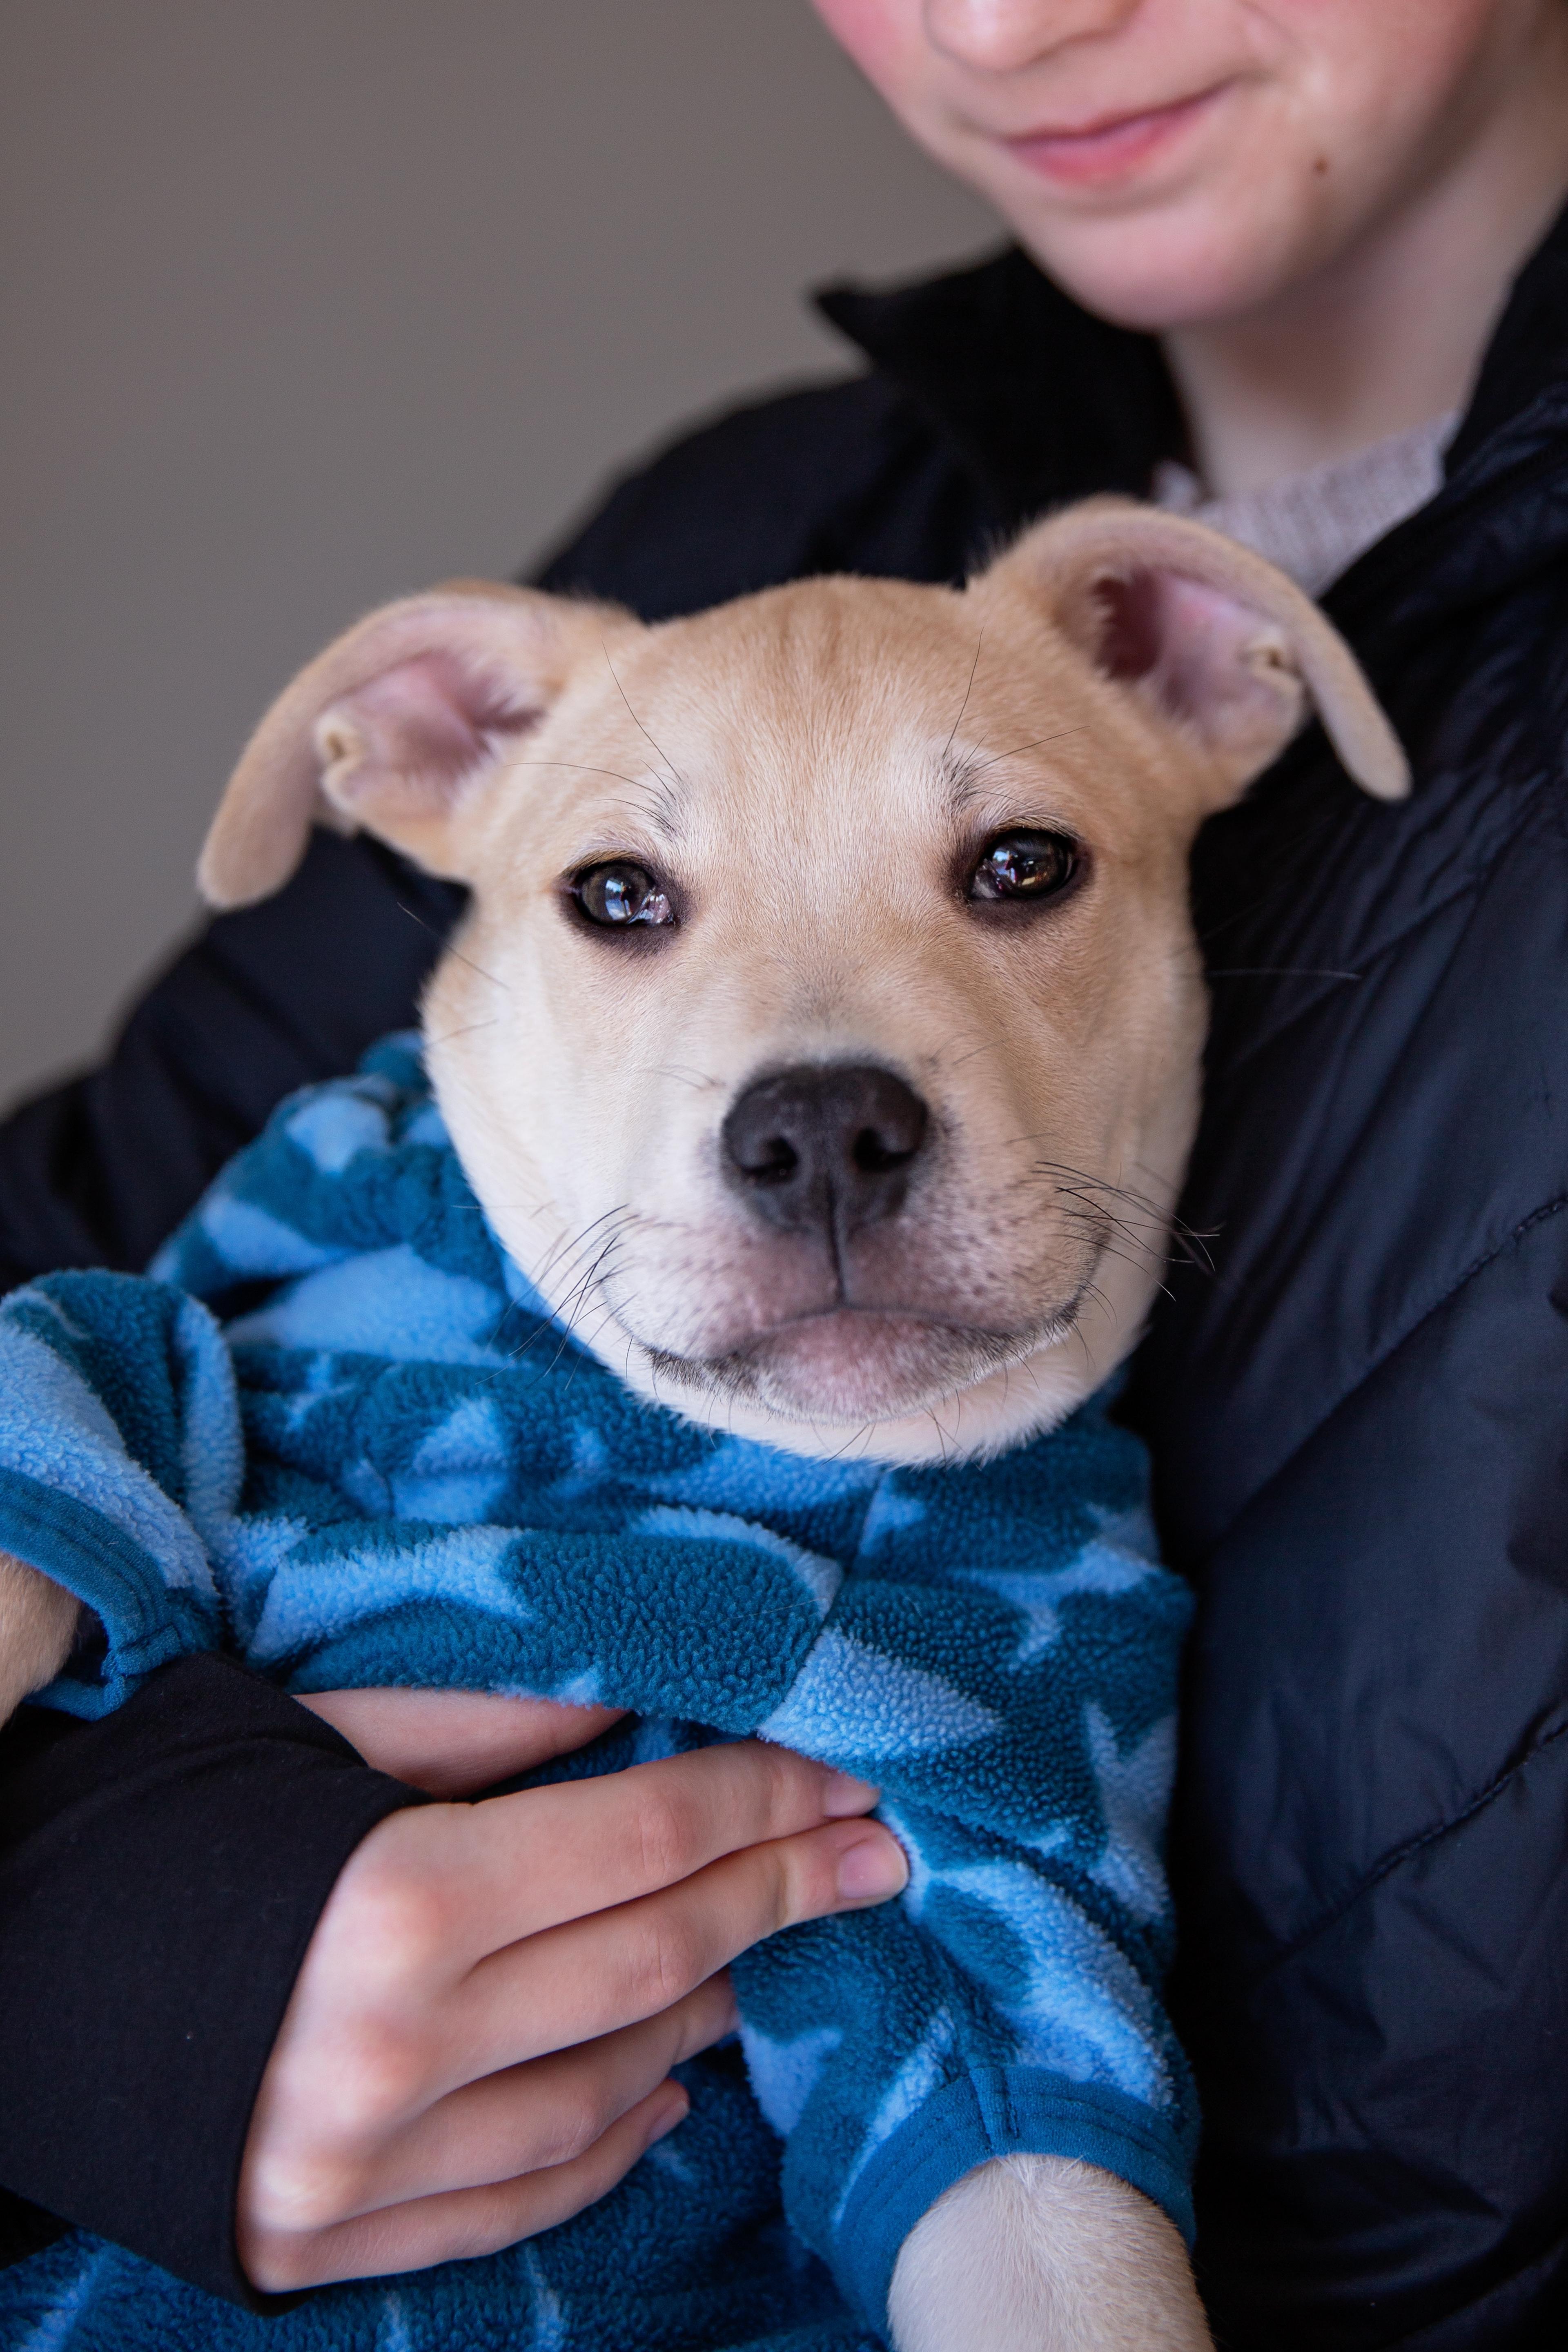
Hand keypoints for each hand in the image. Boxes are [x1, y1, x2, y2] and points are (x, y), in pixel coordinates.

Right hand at [238, 1689, 906, 2290]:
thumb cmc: (152, 1815)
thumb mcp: (309, 1734)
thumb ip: (481, 1725)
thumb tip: (633, 1704)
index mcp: (390, 1902)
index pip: (636, 1839)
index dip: (757, 1804)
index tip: (847, 1779)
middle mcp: (392, 2051)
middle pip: (650, 1960)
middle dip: (780, 1895)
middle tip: (879, 1857)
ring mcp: (364, 2168)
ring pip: (608, 2087)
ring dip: (710, 2007)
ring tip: (773, 1942)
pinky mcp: (331, 2240)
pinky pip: (525, 2196)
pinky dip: (616, 2135)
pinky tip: (671, 2084)